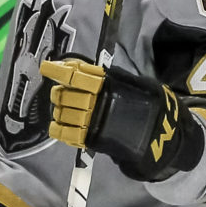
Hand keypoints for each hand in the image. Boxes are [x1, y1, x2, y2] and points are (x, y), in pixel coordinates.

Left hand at [39, 57, 196, 181]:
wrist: (159, 136)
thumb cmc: (147, 105)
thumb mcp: (134, 83)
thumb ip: (108, 76)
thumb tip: (78, 66)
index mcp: (107, 85)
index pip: (76, 75)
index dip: (58, 70)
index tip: (46, 67)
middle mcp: (98, 103)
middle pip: (66, 94)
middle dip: (59, 92)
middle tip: (59, 92)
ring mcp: (94, 122)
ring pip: (64, 112)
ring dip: (59, 109)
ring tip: (62, 108)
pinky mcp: (92, 140)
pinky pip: (66, 134)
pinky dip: (58, 129)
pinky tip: (57, 125)